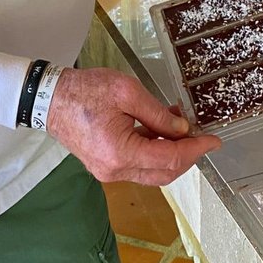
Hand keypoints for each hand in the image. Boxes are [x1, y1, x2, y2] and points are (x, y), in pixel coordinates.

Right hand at [45, 67, 219, 185]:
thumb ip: (158, 114)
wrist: (49, 98)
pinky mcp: (105, 165)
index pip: (169, 158)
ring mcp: (108, 171)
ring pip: (152, 171)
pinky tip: (160, 128)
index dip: (195, 150)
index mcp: (120, 153)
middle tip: (200, 134)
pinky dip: (154, 150)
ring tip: (178, 122)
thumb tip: (182, 129)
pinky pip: (138, 164)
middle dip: (186, 154)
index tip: (213, 141)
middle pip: (164, 172)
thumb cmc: (84, 90)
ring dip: (170, 151)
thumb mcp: (127, 92)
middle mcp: (114, 170)